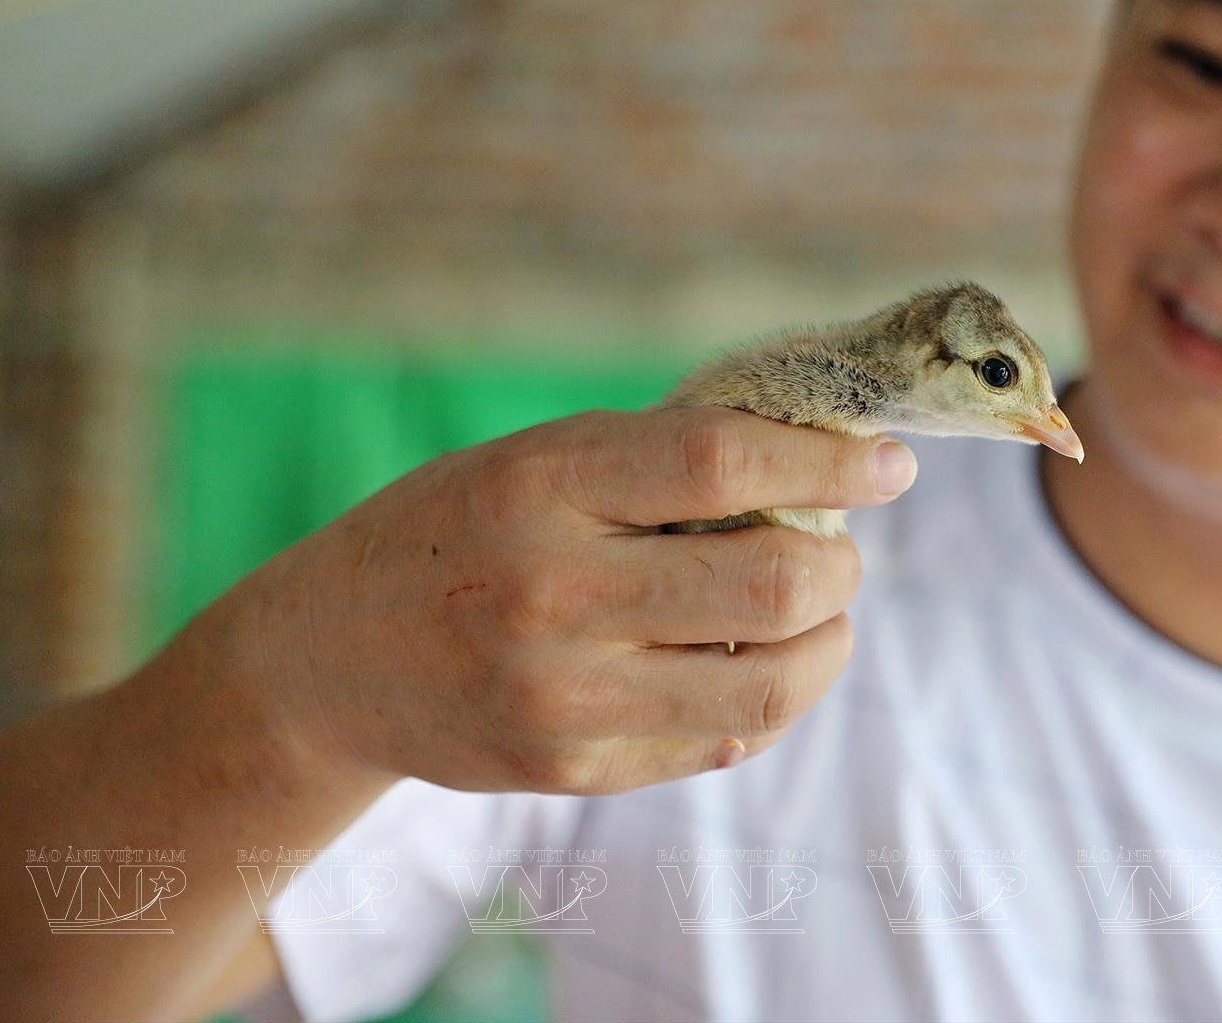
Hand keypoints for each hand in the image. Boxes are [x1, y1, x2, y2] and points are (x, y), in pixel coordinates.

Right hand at [237, 406, 917, 795]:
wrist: (329, 660)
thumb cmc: (458, 529)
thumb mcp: (537, 459)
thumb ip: (664, 458)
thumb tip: (825, 451)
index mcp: (543, 486)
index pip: (724, 462)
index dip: (830, 460)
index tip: (891, 463)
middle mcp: (553, 594)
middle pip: (771, 581)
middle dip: (843, 562)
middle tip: (842, 544)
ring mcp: (565, 697)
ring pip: (771, 682)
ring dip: (829, 637)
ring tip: (818, 606)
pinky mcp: (576, 771)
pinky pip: (724, 737)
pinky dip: (773, 691)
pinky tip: (761, 656)